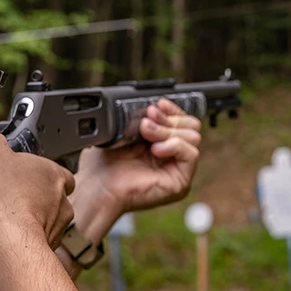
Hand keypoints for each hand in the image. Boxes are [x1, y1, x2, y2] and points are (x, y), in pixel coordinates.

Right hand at [0, 122, 74, 288]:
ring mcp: (48, 236)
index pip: (52, 169)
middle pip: (42, 197)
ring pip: (31, 223)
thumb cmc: (0, 199)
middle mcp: (58, 207)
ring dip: (10, 220)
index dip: (28, 167)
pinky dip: (2, 241)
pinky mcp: (29, 257)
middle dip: (17, 196)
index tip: (7, 169)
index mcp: (54, 176)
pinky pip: (16, 245)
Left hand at [69, 99, 202, 242]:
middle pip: (191, 126)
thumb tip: (155, 107)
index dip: (172, 110)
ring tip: (145, 133)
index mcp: (160, 143)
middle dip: (168, 119)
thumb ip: (141, 118)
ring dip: (167, 131)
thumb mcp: (123, 132)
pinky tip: (155, 149)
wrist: (97, 186)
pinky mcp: (180, 183)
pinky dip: (174, 145)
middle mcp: (171, 156)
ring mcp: (177, 170)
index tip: (158, 104)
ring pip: (192, 137)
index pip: (182, 120)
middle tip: (146, 122)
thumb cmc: (103, 163)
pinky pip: (192, 154)